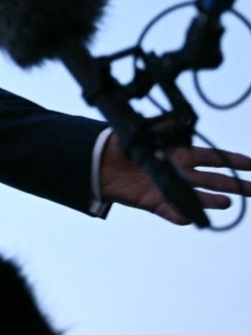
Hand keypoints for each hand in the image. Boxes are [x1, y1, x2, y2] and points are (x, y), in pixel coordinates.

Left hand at [98, 134, 250, 224]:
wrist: (99, 162)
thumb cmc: (123, 144)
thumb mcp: (145, 129)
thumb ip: (165, 124)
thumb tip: (183, 117)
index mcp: (181, 154)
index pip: (213, 158)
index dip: (233, 161)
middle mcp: (180, 173)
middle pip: (213, 180)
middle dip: (236, 184)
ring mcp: (168, 188)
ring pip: (195, 197)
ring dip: (210, 201)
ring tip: (226, 202)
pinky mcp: (154, 201)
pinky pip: (170, 210)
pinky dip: (179, 214)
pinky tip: (189, 216)